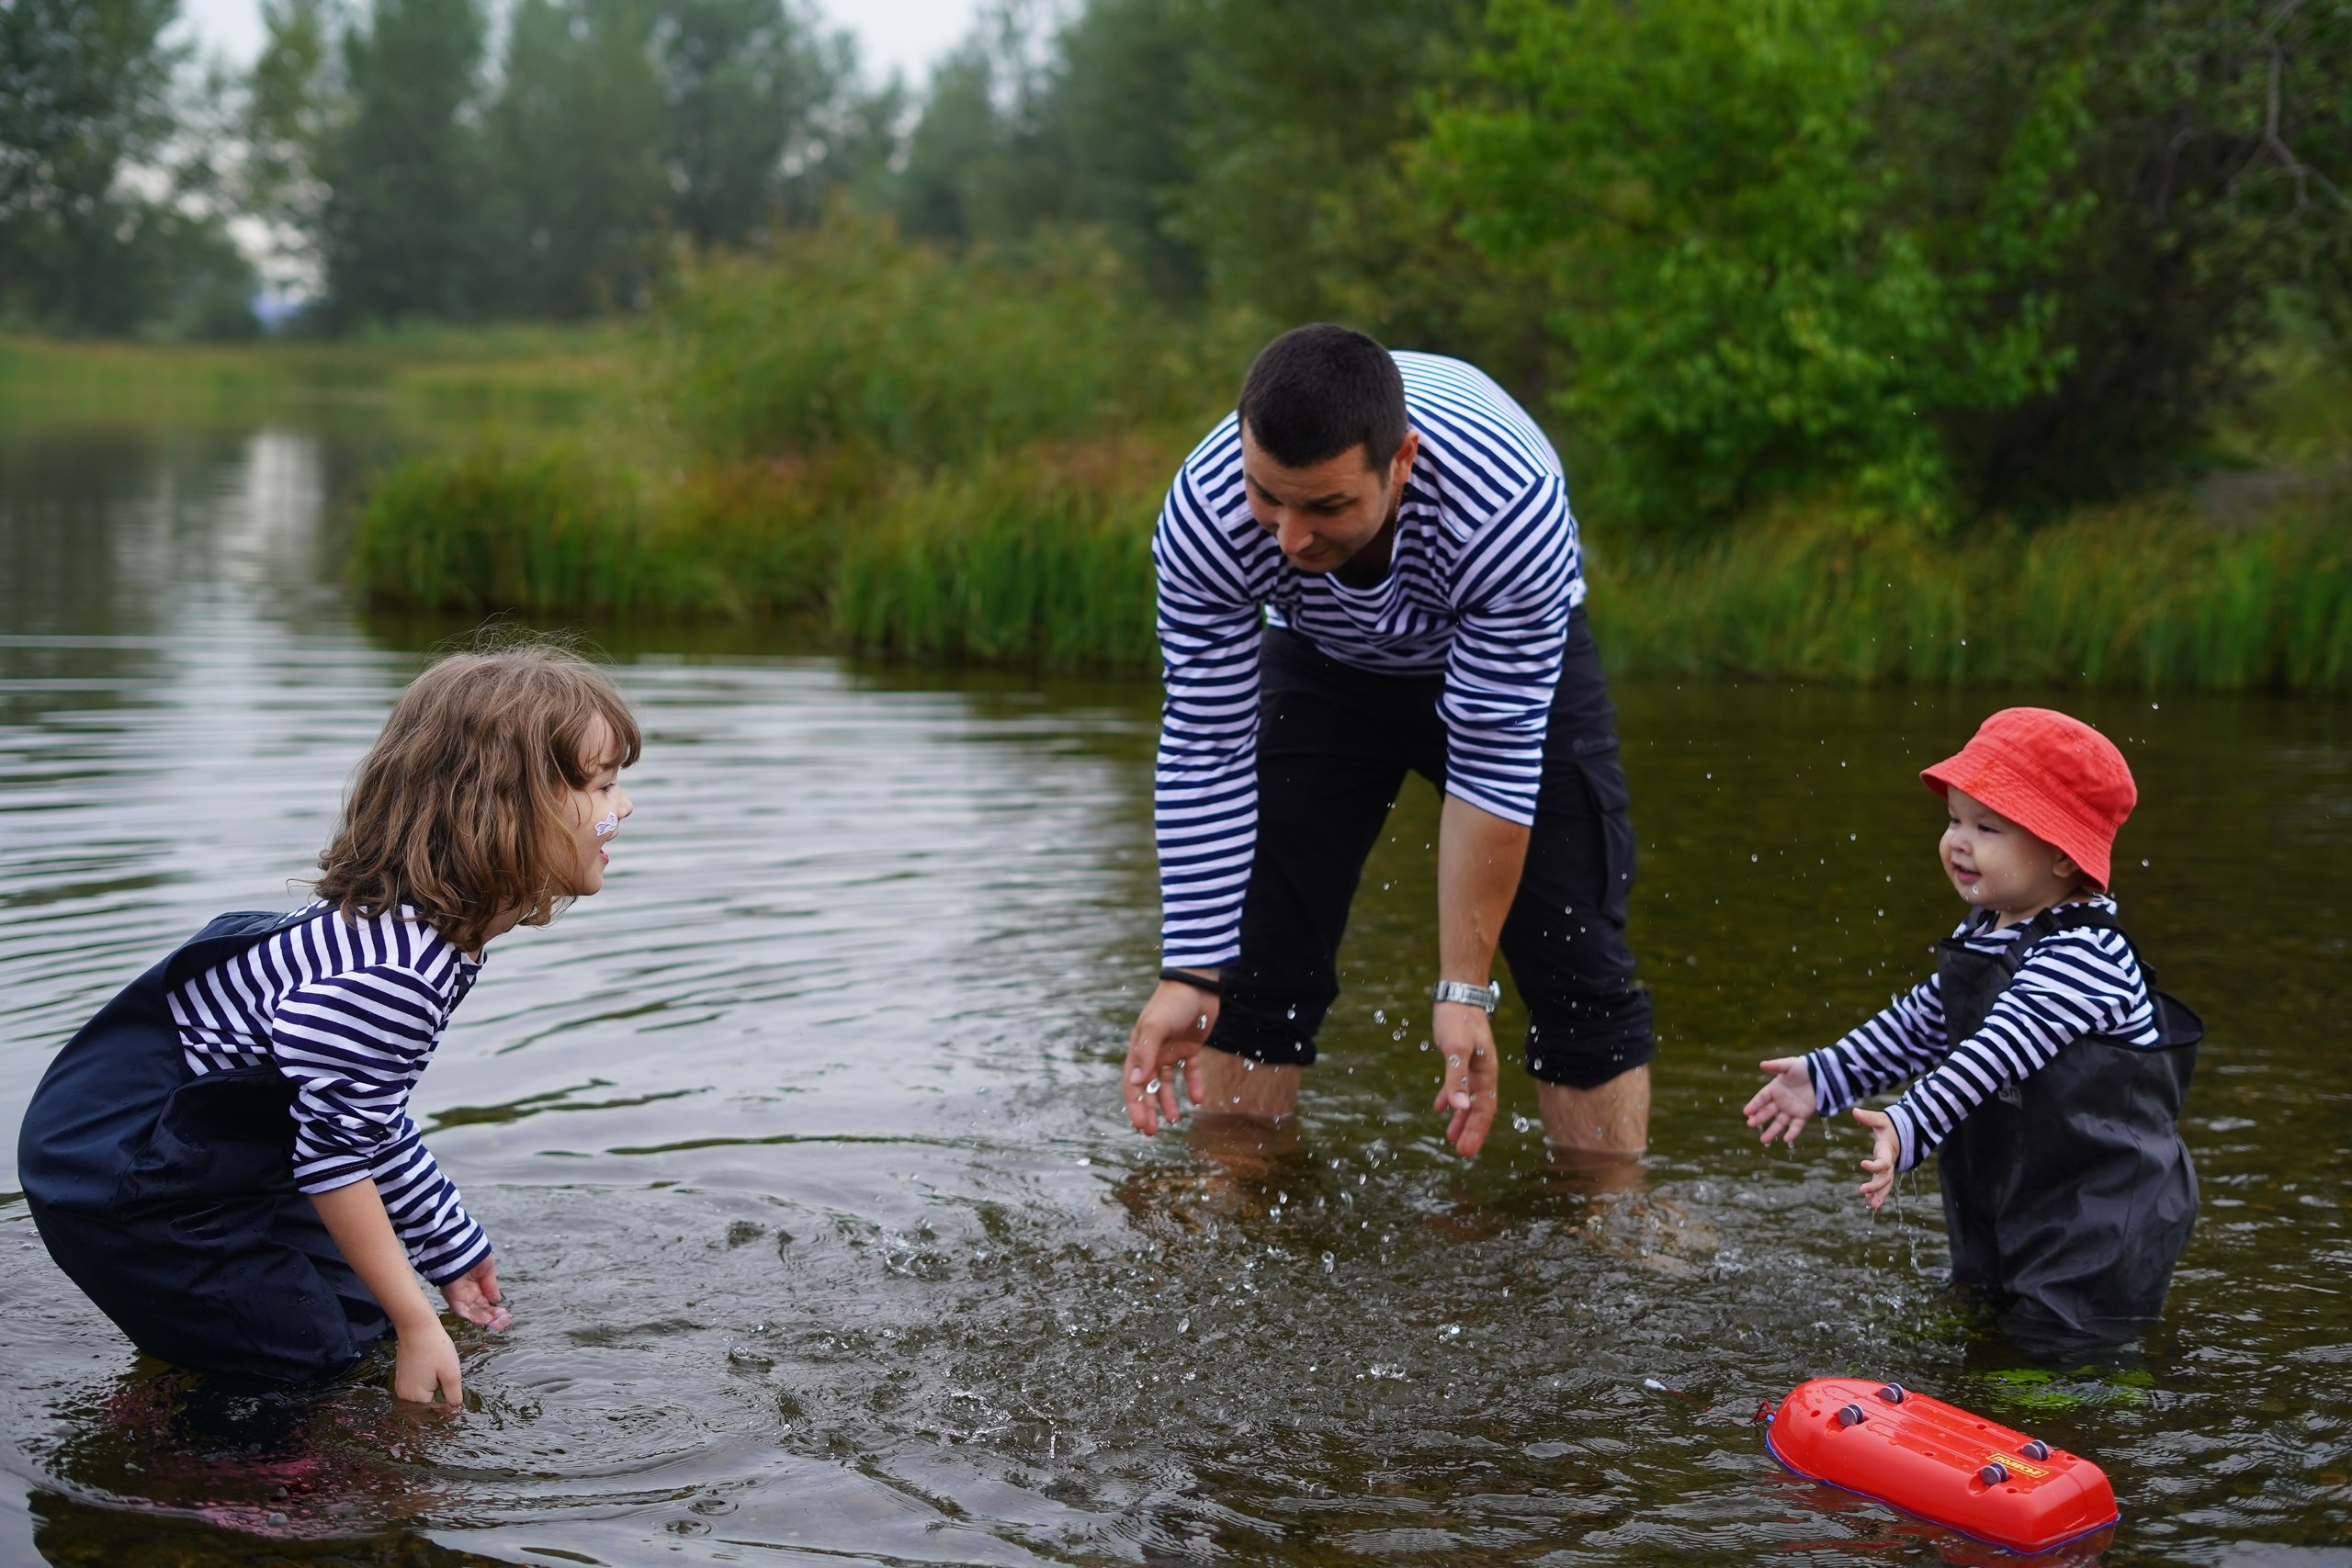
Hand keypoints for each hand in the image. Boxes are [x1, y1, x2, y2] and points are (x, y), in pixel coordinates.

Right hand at [392, 1318, 463, 1404]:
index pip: (434, 1413)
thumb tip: (455, 1410)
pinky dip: (428, 1384)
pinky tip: (434, 1371)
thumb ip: (453, 1395)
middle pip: (427, 1407)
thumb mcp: (451, 1373)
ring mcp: (401, 1387)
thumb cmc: (435, 1348)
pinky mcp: (402, 1378)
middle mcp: (404, 1396)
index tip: (456, 1399)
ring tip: (440, 1374)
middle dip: (440, 1399)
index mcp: (416, 1398)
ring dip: (435, 1391)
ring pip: (423, 1398)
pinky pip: (417, 1389)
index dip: (448, 1409)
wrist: (416, 1327)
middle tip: (448, 1381)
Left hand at [443, 1255, 511, 1329]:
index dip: (496, 1311)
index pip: (486, 1304)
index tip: (506, 1316)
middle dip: (493, 1318)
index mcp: (477, 1287)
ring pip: (473, 1314)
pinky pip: (461, 1311)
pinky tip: (485, 1319)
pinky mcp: (453, 1298)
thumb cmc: (474, 1255)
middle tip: (505, 1322)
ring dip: (485, 1319)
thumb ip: (491, 1286)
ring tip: (499, 1322)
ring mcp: (460, 1297)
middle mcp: (468, 1294)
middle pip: (480, 1311)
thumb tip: (496, 1300)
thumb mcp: (488, 1270)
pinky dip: (472, 1316)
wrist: (461, 1248)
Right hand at [1124, 979, 1217, 1134]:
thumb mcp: (1156, 1027)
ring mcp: (1172, 1050)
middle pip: (1149, 1087)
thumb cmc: (1172, 1003)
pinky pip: (1191, 1070)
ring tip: (1175, 1120)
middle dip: (1149, 1110)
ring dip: (1169, 1102)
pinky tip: (1199, 1099)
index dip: (1135, 1106)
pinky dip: (1194, 1084)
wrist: (1197, 984)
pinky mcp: (1191, 1047)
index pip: (1133, 1083)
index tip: (1141, 1126)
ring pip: (1168, 1083)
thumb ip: (1146, 1054)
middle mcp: (1153, 1052)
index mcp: (1140, 1048)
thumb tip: (1135, 1082)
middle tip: (1153, 1133)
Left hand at [1429, 1002, 1499, 1157]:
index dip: (1476, 1130)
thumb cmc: (1458, 1019)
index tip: (1466, 1150)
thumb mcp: (1455, 1049)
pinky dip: (1451, 1098)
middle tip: (1462, 1152)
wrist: (1458, 994)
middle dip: (1471, 1130)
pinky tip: (1441, 1109)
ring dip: (1461, 1118)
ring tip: (1451, 1138)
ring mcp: (1472, 1066)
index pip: (1484, 1109)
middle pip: (1478, 1108)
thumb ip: (1456, 1078)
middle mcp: (1482, 1073)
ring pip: (1468, 1099)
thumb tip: (1458, 1107)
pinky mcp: (1460, 1059)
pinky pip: (1458, 1086)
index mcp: (1486, 1073)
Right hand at [1743, 1056, 1817, 1144]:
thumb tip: (1761, 1064)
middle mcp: (1780, 1102)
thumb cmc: (1803, 1068)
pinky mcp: (1803, 1115)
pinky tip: (1787, 1140)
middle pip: (1768, 1112)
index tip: (1746, 1112)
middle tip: (1750, 1124)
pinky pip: (1796, 1126)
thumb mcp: (1789, 1065)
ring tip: (1763, 1140)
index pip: (1761, 1098)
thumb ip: (1776, 1066)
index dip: (1754, 1105)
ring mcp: (1791, 1110)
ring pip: (1779, 1122)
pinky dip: (1792, 1133)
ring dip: (1772, 1131)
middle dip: (1759, 1118)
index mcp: (1774, 1090)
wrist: (1821, 1075)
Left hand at [1854, 1107, 1899, 1208]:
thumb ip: (1868, 1117)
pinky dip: (1878, 1194)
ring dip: (1879, 1195)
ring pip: (1885, 1185)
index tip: (1862, 1163)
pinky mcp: (1886, 1173)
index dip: (1874, 1165)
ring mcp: (1889, 1170)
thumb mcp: (1881, 1120)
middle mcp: (1890, 1163)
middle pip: (1884, 1178)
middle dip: (1875, 1186)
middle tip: (1862, 1191)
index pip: (1883, 1162)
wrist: (1903, 1134)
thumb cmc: (1890, 1127)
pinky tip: (1871, 1203)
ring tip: (1872, 1206)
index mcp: (1887, 1151)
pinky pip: (1884, 1186)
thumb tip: (1854, 1110)